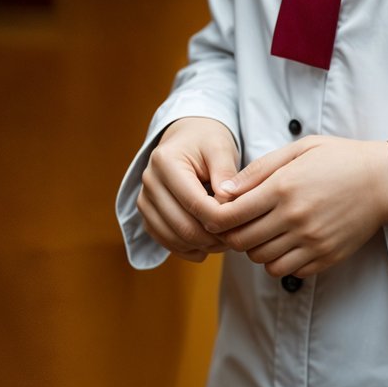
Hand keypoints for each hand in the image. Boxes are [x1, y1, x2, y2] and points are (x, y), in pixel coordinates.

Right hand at [137, 116, 240, 262]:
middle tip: (237, 238)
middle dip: (212, 238)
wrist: (187, 137)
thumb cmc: (207, 140)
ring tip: (226, 241)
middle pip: (182, 226)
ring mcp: (145, 200)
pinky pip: (165, 242)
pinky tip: (208, 246)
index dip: (221, 219)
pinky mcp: (147, 214)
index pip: (195, 203)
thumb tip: (227, 204)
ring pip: (173, 238)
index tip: (242, 222)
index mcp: (166, 162)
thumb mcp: (221, 148)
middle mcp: (150, 182)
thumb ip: (225, 174)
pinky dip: (188, 249)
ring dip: (201, 246)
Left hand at [197, 135, 387, 278]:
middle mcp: (294, 217)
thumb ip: (259, 170)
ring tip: (266, 232)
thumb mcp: (299, 150)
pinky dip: (280, 261)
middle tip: (240, 224)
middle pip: (242, 242)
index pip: (230, 216)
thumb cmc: (339, 159)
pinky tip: (287, 243)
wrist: (384, 181)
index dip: (215, 219)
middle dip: (233, 235)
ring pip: (262, 260)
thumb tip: (224, 192)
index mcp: (283, 188)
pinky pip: (288, 271)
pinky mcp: (325, 256)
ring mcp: (311, 240)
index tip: (218, 214)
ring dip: (256, 249)